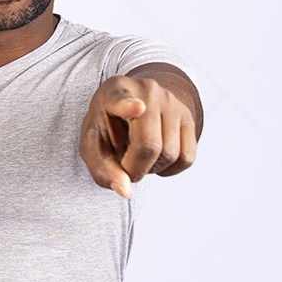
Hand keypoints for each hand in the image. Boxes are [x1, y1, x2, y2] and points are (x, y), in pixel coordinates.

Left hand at [79, 70, 197, 197]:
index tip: (137, 108)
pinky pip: (187, 158)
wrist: (135, 104)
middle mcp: (147, 92)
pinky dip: (170, 169)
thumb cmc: (109, 125)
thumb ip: (102, 168)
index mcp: (114, 91)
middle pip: (148, 144)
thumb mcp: (93, 143)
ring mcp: (172, 103)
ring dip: (152, 168)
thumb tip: (125, 190)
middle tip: (124, 166)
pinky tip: (156, 158)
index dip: (127, 105)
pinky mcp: (188, 117)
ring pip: (170, 154)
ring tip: (139, 156)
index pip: (120, 98)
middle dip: (135, 168)